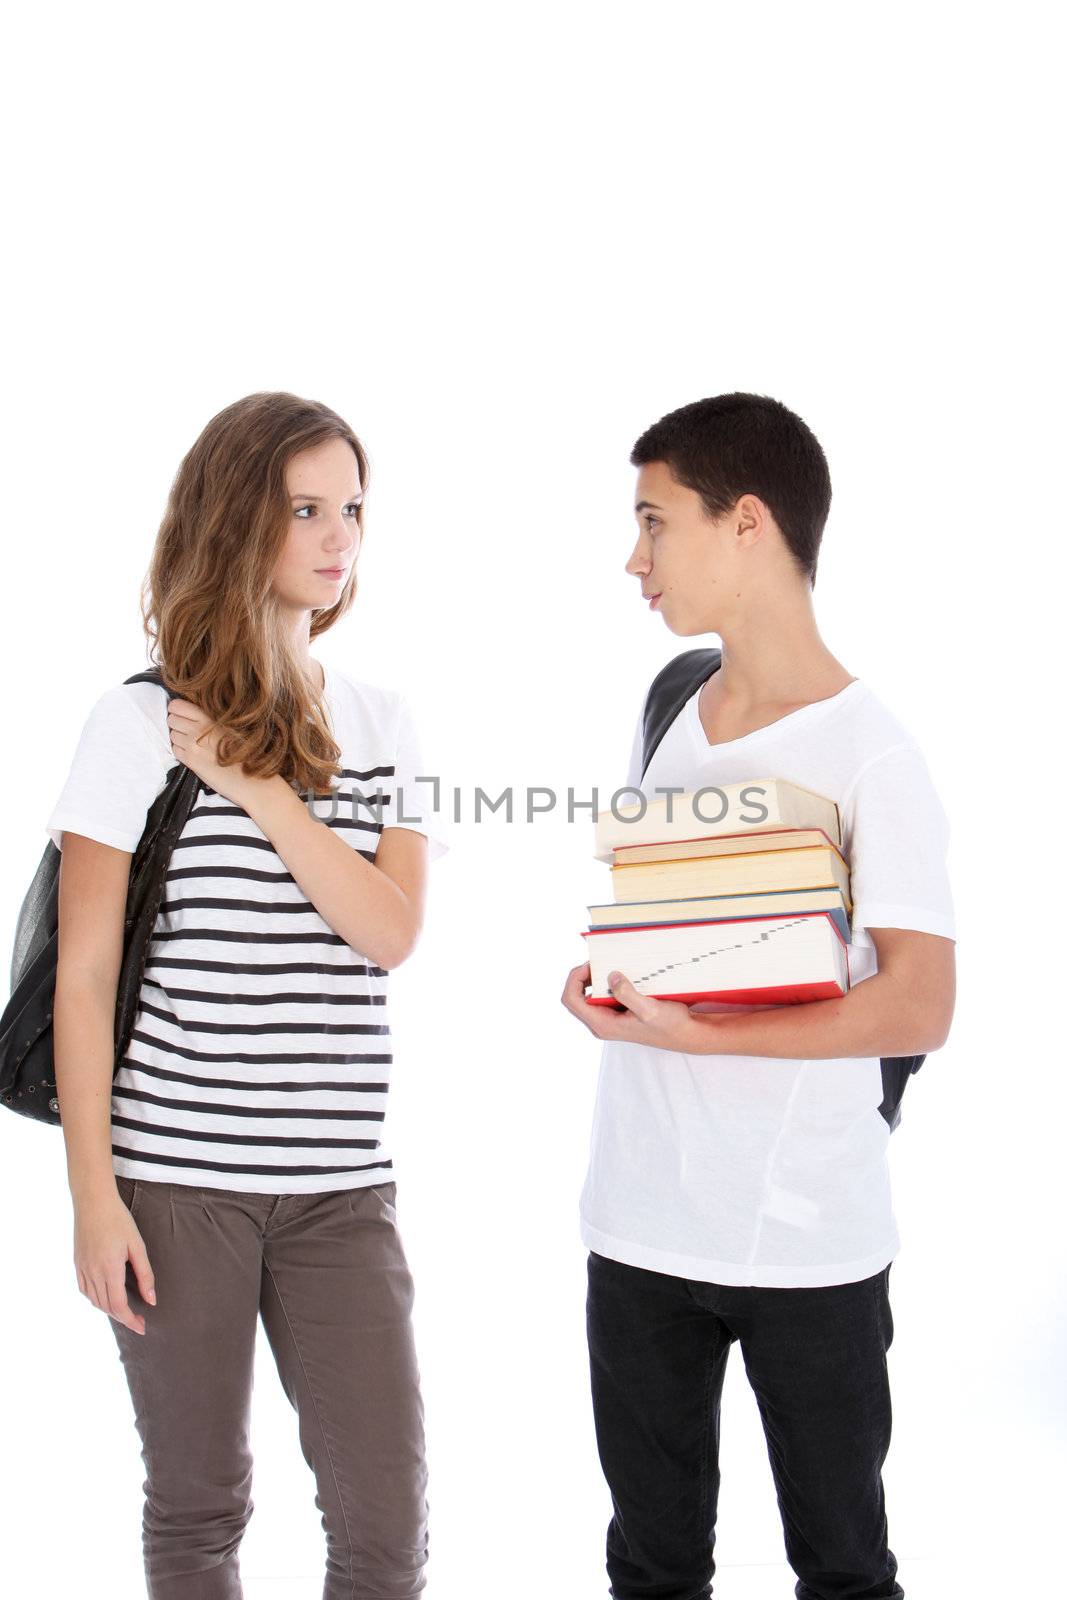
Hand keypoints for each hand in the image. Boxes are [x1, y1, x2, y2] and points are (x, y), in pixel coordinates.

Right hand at [73, 1190, 155, 1335]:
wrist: (93, 1201)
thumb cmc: (119, 1220)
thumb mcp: (137, 1245)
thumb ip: (145, 1274)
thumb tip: (151, 1299)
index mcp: (109, 1268)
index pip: (119, 1306)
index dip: (131, 1320)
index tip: (142, 1327)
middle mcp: (93, 1272)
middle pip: (106, 1307)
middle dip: (123, 1318)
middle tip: (138, 1321)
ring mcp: (82, 1268)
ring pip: (94, 1301)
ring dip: (110, 1310)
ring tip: (126, 1311)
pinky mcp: (77, 1263)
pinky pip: (85, 1290)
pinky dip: (96, 1299)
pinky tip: (106, 1297)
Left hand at [167, 697, 255, 807]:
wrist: (252, 778)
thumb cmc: (247, 753)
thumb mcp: (231, 727)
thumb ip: (211, 719)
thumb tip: (193, 714)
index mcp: (209, 718)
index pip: (177, 706)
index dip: (178, 710)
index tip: (184, 715)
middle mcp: (198, 730)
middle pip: (171, 719)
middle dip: (177, 723)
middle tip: (190, 731)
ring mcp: (192, 745)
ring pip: (171, 734)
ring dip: (179, 737)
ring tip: (195, 743)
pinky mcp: (191, 761)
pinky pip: (174, 750)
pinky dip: (181, 751)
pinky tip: (195, 754)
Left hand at [560, 961, 704, 1051]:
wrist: (685, 1035)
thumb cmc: (669, 1026)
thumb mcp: (649, 1009)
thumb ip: (626, 994)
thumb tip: (610, 977)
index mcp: (603, 1024)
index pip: (571, 1000)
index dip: (574, 979)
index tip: (590, 965)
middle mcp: (602, 1023)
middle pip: (576, 997)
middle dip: (582, 976)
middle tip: (599, 961)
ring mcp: (609, 1019)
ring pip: (588, 996)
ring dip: (594, 979)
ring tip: (609, 965)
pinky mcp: (618, 1014)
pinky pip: (602, 997)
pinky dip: (606, 983)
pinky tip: (621, 974)